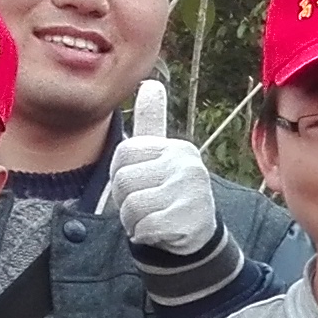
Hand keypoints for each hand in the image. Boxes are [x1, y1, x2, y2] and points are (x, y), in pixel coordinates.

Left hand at [106, 83, 217, 254]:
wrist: (197, 233)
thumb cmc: (169, 191)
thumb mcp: (161, 155)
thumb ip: (152, 121)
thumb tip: (150, 83)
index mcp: (177, 147)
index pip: (123, 153)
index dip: (120, 173)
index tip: (140, 182)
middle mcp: (188, 165)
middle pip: (123, 179)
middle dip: (125, 199)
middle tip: (147, 204)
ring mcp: (191, 193)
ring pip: (132, 206)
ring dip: (133, 220)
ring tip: (153, 217)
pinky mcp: (188, 221)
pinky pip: (144, 227)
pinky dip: (144, 234)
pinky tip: (159, 232)